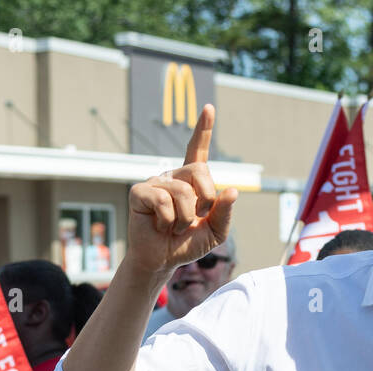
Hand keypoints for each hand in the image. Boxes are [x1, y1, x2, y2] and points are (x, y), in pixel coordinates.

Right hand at [125, 105, 238, 279]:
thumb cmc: (187, 244)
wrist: (162, 261)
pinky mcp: (140, 192)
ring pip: (182, 192)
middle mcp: (174, 177)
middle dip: (204, 200)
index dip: (203, 130)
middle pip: (200, 172)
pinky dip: (168, 220)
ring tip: (174, 227)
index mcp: (192, 182)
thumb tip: (232, 191)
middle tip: (193, 219)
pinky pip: (162, 200)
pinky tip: (160, 226)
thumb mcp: (215, 232)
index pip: (198, 151)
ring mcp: (156, 182)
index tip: (208, 108)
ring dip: (184, 218)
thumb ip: (225, 213)